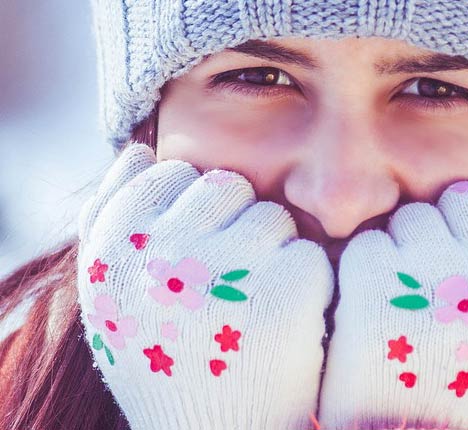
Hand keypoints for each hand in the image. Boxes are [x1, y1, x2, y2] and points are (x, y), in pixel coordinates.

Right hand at [77, 144, 333, 429]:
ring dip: (271, 252)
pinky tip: (283, 323)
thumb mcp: (113, 293)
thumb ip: (112, 219)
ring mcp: (224, 270)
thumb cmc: (166, 357)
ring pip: (272, 215)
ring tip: (251, 305)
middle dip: (234, 223)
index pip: (168, 173)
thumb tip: (140, 149)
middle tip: (227, 282)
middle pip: (226, 185)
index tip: (193, 256)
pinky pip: (307, 251)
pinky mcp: (284, 291)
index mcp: (114, 250)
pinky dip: (304, 282)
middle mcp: (161, 252)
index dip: (190, 212)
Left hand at [318, 180, 467, 429]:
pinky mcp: (375, 288)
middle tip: (443, 282)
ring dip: (406, 249)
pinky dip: (367, 271)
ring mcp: (434, 278)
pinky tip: (379, 312)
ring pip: (413, 216)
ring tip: (412, 303)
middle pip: (464, 198)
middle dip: (450, 230)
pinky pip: (368, 243)